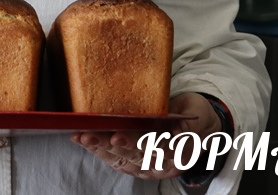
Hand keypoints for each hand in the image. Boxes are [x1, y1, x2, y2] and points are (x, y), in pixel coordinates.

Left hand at [70, 93, 221, 179]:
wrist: (196, 126)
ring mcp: (150, 166)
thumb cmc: (193, 114)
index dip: (136, 142)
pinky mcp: (138, 165)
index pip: (156, 147)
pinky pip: (117, 161)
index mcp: (181, 152)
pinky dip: (100, 151)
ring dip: (99, 149)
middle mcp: (164, 164)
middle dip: (108, 145)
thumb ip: (189, 121)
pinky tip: (84, 142)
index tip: (117, 136)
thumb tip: (181, 129)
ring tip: (80, 137)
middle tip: (88, 135)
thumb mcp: (197, 111)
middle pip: (134, 154)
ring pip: (122, 159)